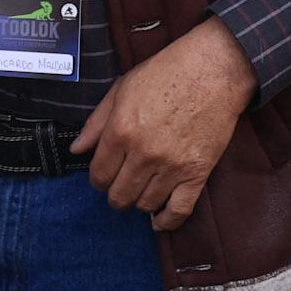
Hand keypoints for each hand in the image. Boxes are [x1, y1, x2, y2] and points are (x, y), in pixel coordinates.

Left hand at [72, 17, 254, 229]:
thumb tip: (77, 148)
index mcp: (121, 130)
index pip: (98, 174)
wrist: (214, 70)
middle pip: (119, 195)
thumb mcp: (122, 88)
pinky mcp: (197, 173)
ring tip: (141, 190)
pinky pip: (179, 210)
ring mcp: (171, 166)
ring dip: (139, 202)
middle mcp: (144, 153)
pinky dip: (166, 220)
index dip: (97, 178)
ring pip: (145, 205)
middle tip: (121, 184)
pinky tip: (158, 218)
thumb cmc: (167, 73)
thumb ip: (96, 122)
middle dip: (115, 193)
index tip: (103, 175)